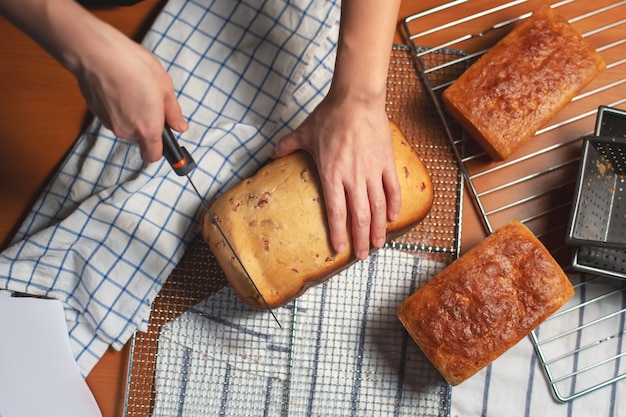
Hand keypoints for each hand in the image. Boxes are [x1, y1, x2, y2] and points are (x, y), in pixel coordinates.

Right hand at [73, 30, 187, 161]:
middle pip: (140, 139)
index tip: (165, 137)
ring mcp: (109, 123)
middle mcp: (127, 132)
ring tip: (134, 91)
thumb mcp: (165, 87)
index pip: (153, 156)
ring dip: (132, 115)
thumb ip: (173, 112)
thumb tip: (179, 126)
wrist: (97, 54)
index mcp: (148, 129)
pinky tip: (120, 88)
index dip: (160, 149)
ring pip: (126, 127)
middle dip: (147, 125)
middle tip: (151, 101)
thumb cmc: (133, 67)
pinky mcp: (96, 113)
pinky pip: (112, 117)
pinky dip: (117, 108)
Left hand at [272, 93, 401, 259]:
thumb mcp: (304, 132)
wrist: (356, 99)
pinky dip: (394, 206)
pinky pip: (393, 189)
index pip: (336, 212)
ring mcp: (372, 171)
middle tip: (362, 256)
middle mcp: (354, 178)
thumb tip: (272, 153)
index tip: (339, 250)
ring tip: (377, 244)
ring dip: (378, 229)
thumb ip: (288, 146)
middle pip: (360, 217)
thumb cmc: (330, 116)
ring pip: (378, 208)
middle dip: (360, 240)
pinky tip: (393, 219)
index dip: (339, 234)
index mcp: (332, 175)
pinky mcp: (386, 162)